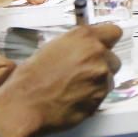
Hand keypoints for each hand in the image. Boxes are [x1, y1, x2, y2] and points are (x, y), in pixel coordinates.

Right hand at [0, 23, 121, 134]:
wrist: (24, 104)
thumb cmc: (31, 75)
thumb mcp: (53, 48)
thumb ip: (76, 45)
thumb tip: (87, 47)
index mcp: (84, 37)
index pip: (114, 31)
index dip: (107, 41)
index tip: (102, 47)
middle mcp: (97, 54)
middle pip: (113, 58)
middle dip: (102, 64)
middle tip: (83, 73)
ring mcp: (101, 77)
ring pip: (109, 78)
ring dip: (97, 82)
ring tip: (75, 88)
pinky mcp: (100, 98)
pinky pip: (102, 95)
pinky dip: (92, 96)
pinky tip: (74, 99)